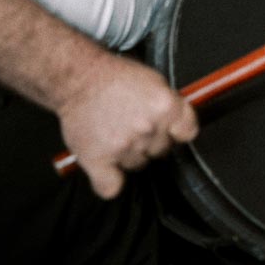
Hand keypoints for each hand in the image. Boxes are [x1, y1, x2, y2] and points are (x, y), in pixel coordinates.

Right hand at [56, 54, 197, 198]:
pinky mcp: (99, 160)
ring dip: (128, 156)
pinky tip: (107, 168)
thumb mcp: (153, 80)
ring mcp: (124, 145)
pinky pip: (111, 187)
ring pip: (137, 165)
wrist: (78, 78)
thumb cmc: (113, 77)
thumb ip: (169, 104)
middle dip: (151, 141)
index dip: (177, 131)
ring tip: (114, 134)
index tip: (170, 130)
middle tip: (133, 125)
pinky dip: (109, 182)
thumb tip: (180, 122)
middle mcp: (148, 127)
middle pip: (161, 150)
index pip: (187, 132)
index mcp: (165, 105)